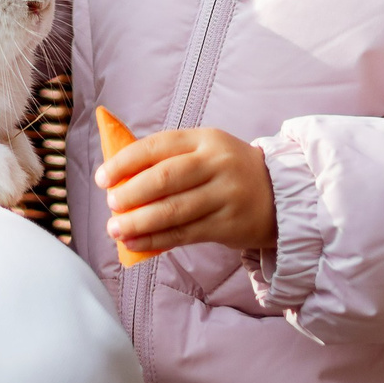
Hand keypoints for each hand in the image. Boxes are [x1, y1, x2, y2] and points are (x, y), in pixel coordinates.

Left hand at [98, 126, 275, 255]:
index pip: (158, 146)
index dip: (126, 162)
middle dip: (132, 192)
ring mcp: (225, 195)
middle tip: (111, 204)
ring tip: (116, 229)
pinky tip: (136, 243)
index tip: (103, 177)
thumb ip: (168, 158)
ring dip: (140, 222)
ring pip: (174, 210)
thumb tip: (118, 176)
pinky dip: (157, 239)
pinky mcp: (228, 224)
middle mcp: (216, 164)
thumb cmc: (228, 171)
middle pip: (166, 178)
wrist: (280, 194)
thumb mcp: (205, 151)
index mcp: (204, 139)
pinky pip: (185, 233)